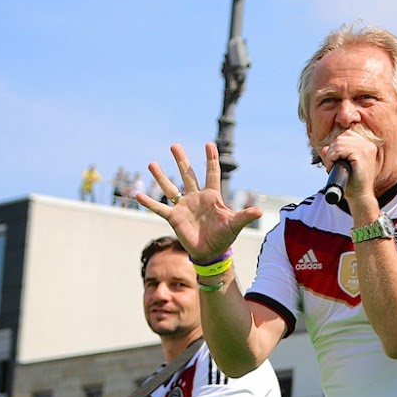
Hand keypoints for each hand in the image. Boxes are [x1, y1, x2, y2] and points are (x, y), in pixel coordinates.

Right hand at [138, 142, 263, 259]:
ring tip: (152, 164)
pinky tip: (137, 194)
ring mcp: (184, 207)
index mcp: (212, 196)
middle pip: (188, 175)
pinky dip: (149, 203)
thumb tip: (259, 211)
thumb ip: (244, 216)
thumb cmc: (224, 237)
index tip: (209, 143)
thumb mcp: (234, 225)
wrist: (211, 253)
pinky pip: (159, 209)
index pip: (211, 173)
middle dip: (181, 160)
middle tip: (174, 145)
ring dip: (161, 177)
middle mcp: (196, 198)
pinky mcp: (174, 218)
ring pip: (170, 188)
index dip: (211, 159)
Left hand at [320, 126, 382, 205]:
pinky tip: (332, 167)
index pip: (347, 135)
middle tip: (331, 164)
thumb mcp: (342, 166)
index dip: (337, 145)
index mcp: (367, 146)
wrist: (360, 197)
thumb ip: (334, 156)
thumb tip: (325, 148)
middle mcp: (368, 145)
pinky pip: (339, 150)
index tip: (335, 159)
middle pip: (342, 137)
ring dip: (330, 155)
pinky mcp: (361, 155)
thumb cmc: (352, 183)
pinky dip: (331, 158)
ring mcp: (366, 149)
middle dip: (332, 150)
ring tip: (331, 166)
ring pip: (339, 143)